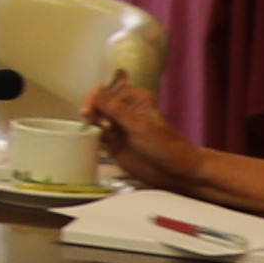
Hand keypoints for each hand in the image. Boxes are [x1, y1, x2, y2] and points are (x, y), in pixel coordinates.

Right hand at [93, 78, 220, 192]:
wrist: (175, 171)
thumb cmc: (163, 145)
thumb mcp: (139, 125)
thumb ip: (116, 108)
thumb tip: (95, 92)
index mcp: (133, 98)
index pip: (104, 91)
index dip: (94, 99)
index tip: (88, 112)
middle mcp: (123, 109)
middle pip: (96, 104)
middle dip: (91, 112)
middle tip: (93, 123)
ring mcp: (117, 126)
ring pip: (94, 119)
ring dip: (91, 124)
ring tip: (100, 135)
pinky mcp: (113, 142)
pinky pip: (96, 135)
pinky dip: (91, 136)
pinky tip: (94, 142)